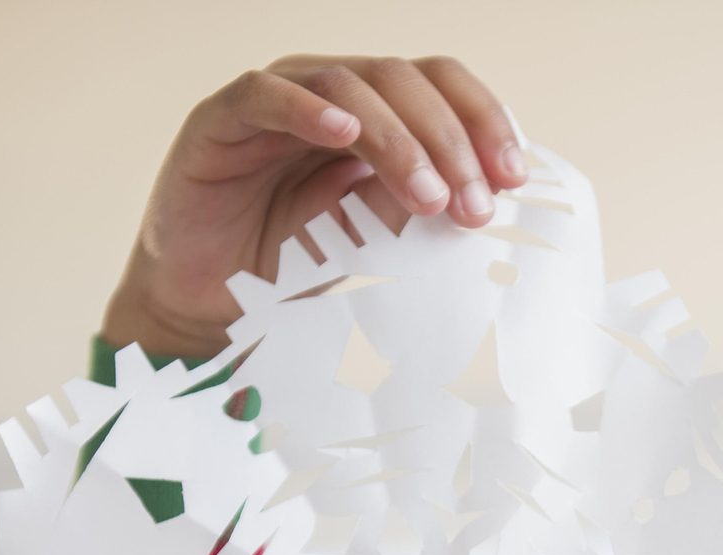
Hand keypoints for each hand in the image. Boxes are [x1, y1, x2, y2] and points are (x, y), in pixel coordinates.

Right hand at [101, 55, 525, 361]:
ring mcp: (275, 100)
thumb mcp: (377, 243)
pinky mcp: (220, 121)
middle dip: (450, 142)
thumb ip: (419, 208)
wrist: (209, 306)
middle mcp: (330, 94)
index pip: (442, 86)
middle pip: (404, 80)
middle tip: (472, 207)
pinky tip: (344, 137)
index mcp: (376, 114)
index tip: (513, 179)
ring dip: (397, 140)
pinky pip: (266, 96)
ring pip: (348, 85)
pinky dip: (308, 109)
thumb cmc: (294, 269)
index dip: (483, 121)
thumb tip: (488, 195)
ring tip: (426, 196)